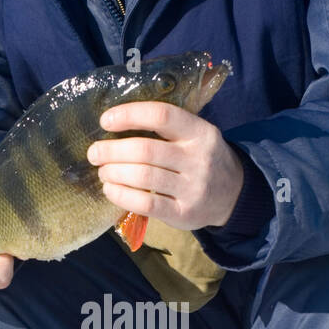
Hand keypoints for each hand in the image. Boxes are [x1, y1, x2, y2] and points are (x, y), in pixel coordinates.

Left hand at [87, 104, 243, 229]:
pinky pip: (146, 204)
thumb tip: (115, 124)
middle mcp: (198, 158)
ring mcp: (193, 188)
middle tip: (95, 153)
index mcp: (200, 132)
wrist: (233, 195)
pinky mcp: (184, 213)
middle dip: (112, 150)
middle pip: (146, 150)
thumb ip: (166, 129)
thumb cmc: (202, 159)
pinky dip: (122, 195)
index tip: (105, 121)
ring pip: (143, 177)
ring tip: (103, 171)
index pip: (161, 116)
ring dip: (114, 172)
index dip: (129, 115)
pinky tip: (111, 189)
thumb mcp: (196, 136)